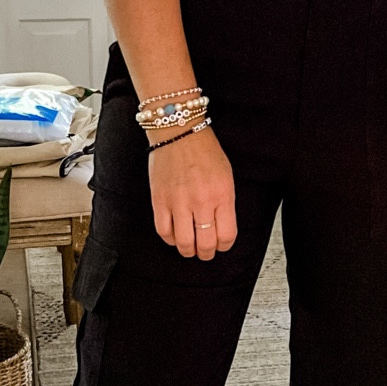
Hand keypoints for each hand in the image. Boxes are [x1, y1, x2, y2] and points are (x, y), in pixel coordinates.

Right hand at [148, 126, 237, 258]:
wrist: (179, 132)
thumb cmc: (204, 151)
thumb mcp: (226, 176)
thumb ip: (225, 203)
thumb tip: (221, 228)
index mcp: (222, 195)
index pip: (227, 235)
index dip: (224, 246)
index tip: (221, 245)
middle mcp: (201, 201)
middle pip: (206, 244)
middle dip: (207, 253)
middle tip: (205, 252)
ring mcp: (179, 202)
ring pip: (184, 243)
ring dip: (189, 251)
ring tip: (190, 248)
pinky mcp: (160, 201)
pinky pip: (164, 231)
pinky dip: (171, 240)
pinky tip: (175, 236)